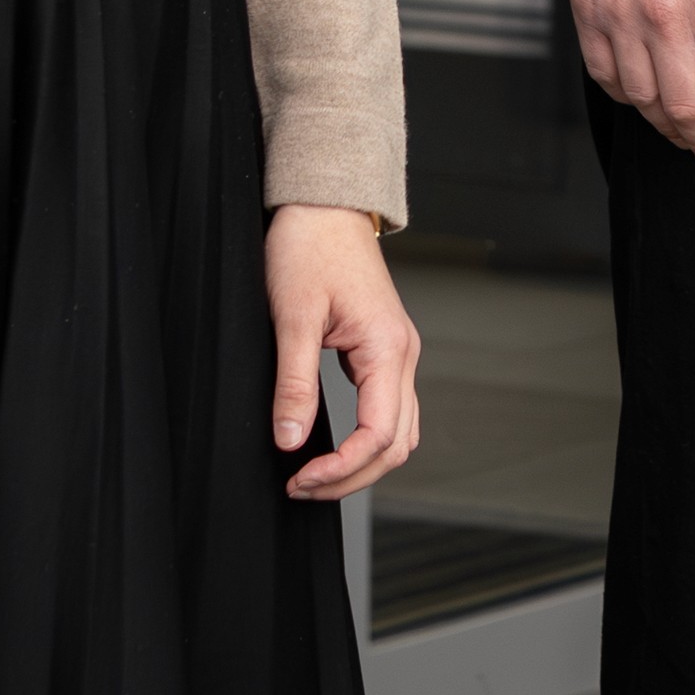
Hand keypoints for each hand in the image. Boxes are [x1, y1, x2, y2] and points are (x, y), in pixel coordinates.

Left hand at [267, 204, 422, 499]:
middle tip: (301, 487)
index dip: (342, 469)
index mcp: (387, 347)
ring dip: (363, 463)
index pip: (379, 434)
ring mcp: (398, 352)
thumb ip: (294, 383)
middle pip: (398, 443)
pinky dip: (368, 438)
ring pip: (400, 431)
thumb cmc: (308, 248)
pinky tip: (333, 444)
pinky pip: (390, 409)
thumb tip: (291, 440)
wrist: (324, 206)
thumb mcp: (293, 317)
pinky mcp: (384, 349)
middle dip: (352, 476)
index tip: (301, 480)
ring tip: (314, 474)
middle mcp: (403, 353)